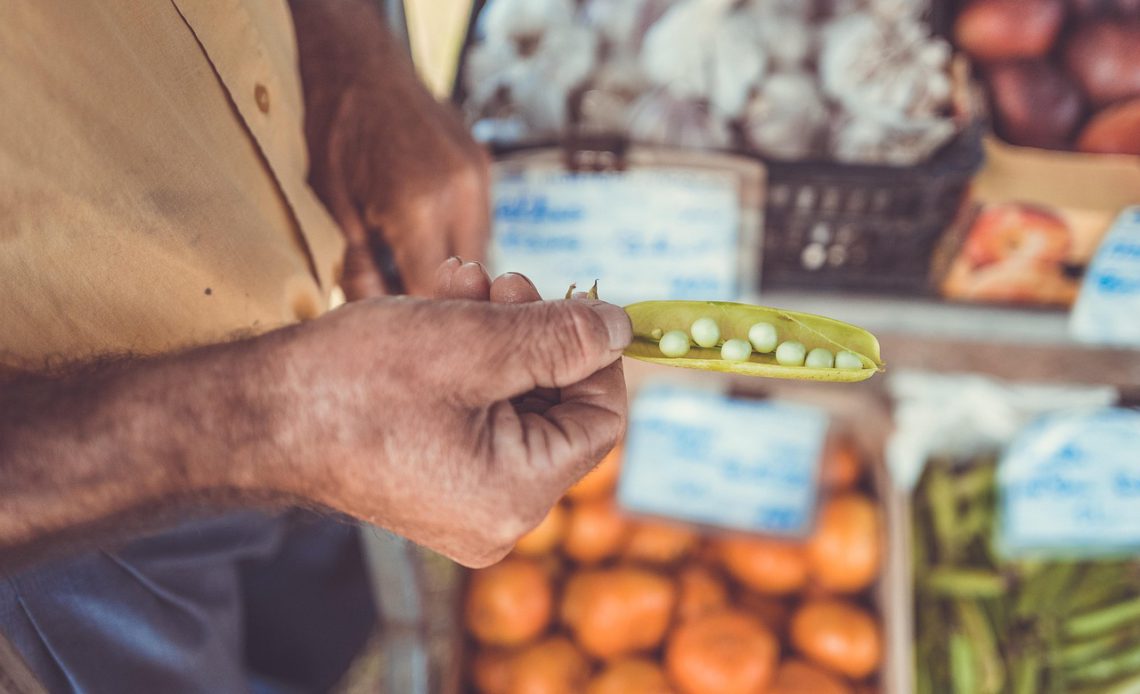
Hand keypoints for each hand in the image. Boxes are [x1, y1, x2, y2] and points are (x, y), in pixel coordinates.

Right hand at [265, 260, 629, 566]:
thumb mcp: (474, 342)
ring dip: (499, 333)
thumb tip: (622, 328)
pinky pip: (478, 416)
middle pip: (556, 408)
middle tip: (504, 280)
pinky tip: (444, 309)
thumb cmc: (352, 383)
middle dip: (536, 333)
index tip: (573, 302)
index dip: (596, 355)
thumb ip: (562, 337)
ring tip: (463, 283)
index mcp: (516, 496)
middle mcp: (496, 516)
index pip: (601, 421)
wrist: (251, 414)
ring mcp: (462, 503)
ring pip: (515, 402)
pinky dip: (470, 361)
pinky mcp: (434, 480)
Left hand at [293, 0, 490, 299]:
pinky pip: (480, 225)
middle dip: (438, 299)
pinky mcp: (484, 168)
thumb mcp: (334, 207)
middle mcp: (460, 194)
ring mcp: (479, 178)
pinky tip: (428, 240)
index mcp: (416, 207)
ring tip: (414, 270)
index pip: (432, 294)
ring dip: (453, 272)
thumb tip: (376, 313)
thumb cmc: (334, 133)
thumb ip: (361, 266)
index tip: (403, 335)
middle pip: (466, 281)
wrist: (358, 66)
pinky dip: (457, 241)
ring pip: (479, 256)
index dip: (418, 322)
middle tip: (407, 308)